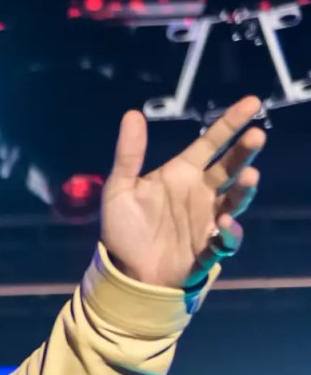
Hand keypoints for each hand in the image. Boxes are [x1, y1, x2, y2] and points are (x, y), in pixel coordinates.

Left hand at [101, 95, 265, 288]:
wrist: (124, 272)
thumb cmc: (124, 229)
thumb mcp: (119, 190)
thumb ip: (128, 155)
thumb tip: (132, 114)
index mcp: (182, 174)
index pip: (211, 143)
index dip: (231, 123)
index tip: (252, 102)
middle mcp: (202, 192)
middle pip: (230, 166)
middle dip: (245, 152)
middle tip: (256, 137)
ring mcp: (208, 218)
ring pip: (235, 199)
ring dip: (244, 189)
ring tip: (248, 177)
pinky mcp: (208, 247)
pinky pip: (226, 239)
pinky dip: (228, 232)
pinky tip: (222, 224)